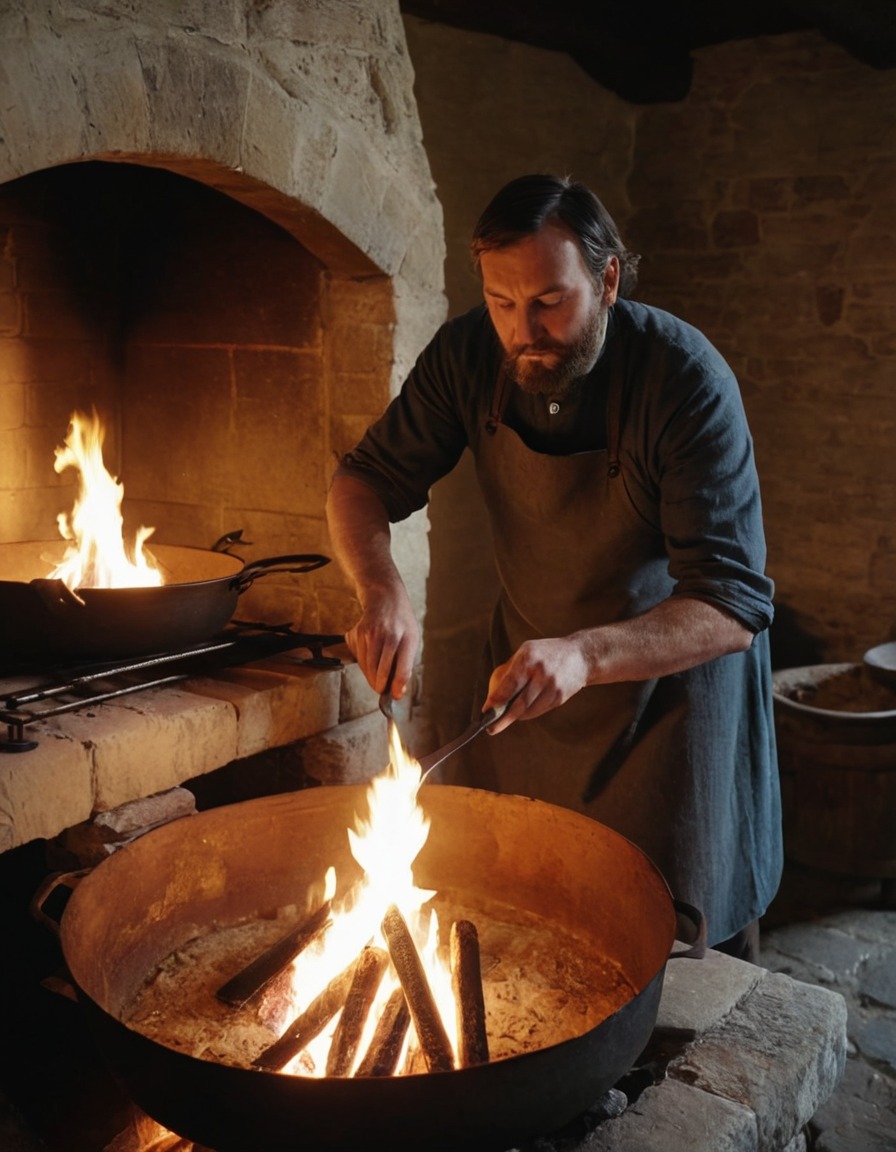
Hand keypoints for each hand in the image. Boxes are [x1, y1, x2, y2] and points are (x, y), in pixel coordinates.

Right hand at [345, 582, 419, 699]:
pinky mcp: (357, 633)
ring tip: (378, 677)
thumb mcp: (412, 640)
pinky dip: (364, 665)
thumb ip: (406, 665)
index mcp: (406, 638)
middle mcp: (388, 635)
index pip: (402, 669)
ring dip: (371, 677)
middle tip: (382, 690)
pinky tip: (370, 658)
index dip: (397, 686)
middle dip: (381, 685)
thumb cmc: (402, 623)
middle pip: (381, 671)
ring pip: (367, 667)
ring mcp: (370, 634)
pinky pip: (358, 658)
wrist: (385, 598)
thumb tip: (398, 691)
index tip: (394, 696)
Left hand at [483, 636, 590, 733]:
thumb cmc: (546, 653)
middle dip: (503, 718)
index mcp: (529, 658)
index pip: (509, 683)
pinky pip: (539, 710)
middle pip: (520, 703)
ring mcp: (553, 686)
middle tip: (491, 728)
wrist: (581, 656)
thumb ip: (509, 671)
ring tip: (504, 719)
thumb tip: (493, 696)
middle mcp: (542, 673)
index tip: (486, 710)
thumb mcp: (526, 652)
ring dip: (515, 717)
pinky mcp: (560, 697)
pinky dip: (528, 713)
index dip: (497, 699)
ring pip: (529, 710)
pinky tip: (521, 713)